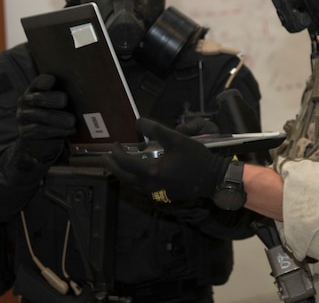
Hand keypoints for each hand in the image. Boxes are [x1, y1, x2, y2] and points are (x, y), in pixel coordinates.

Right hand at [16, 74, 75, 162]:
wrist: (42, 141)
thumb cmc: (55, 117)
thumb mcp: (58, 105)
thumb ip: (64, 97)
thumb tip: (83, 92)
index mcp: (34, 91)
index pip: (38, 83)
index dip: (44, 81)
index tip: (53, 79)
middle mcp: (26, 102)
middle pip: (38, 98)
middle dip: (53, 99)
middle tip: (65, 101)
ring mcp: (23, 118)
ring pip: (41, 117)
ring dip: (58, 120)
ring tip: (71, 122)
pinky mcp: (26, 133)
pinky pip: (41, 132)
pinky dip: (57, 132)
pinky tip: (68, 131)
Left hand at [104, 117, 229, 202]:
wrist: (212, 179)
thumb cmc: (195, 158)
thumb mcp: (176, 139)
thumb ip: (155, 129)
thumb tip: (137, 122)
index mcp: (152, 171)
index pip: (125, 162)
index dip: (116, 152)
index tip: (114, 144)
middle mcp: (150, 185)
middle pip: (124, 176)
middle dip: (113, 166)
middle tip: (106, 157)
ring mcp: (156, 193)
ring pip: (131, 184)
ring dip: (122, 174)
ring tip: (117, 164)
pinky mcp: (162, 196)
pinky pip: (141, 188)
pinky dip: (133, 180)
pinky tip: (135, 173)